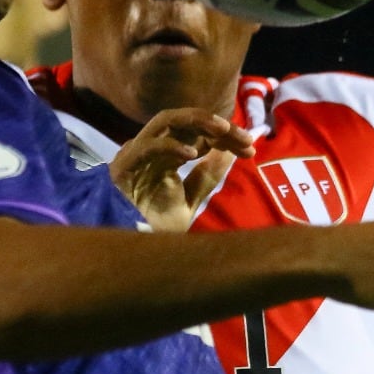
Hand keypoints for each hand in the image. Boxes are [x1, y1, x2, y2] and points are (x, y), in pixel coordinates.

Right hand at [109, 108, 254, 231]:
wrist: (128, 252)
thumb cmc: (153, 228)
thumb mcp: (189, 201)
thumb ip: (206, 177)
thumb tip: (229, 154)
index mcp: (166, 155)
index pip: (198, 134)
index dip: (225, 137)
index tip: (249, 148)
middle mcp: (152, 148)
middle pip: (187, 123)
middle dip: (218, 127)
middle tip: (245, 139)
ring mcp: (136, 154)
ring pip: (166, 121)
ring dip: (196, 121)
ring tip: (223, 130)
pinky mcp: (123, 166)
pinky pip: (148, 147)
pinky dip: (171, 146)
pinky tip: (193, 154)